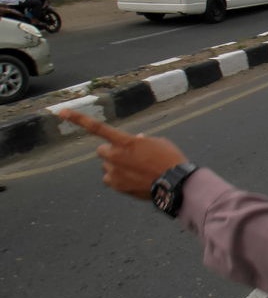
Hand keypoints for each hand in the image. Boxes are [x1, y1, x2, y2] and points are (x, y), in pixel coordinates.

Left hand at [59, 109, 187, 199]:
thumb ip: (141, 141)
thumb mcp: (158, 143)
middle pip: (102, 150)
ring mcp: (114, 172)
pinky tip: (134, 180)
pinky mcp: (116, 185)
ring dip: (116, 166)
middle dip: (111, 152)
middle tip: (127, 156)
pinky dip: (118, 179)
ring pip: (107, 166)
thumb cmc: (170, 160)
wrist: (175, 184)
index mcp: (125, 141)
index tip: (61, 112)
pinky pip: (110, 180)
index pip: (98, 127)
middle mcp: (115, 156)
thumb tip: (135, 141)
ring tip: (137, 171)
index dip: (78, 119)